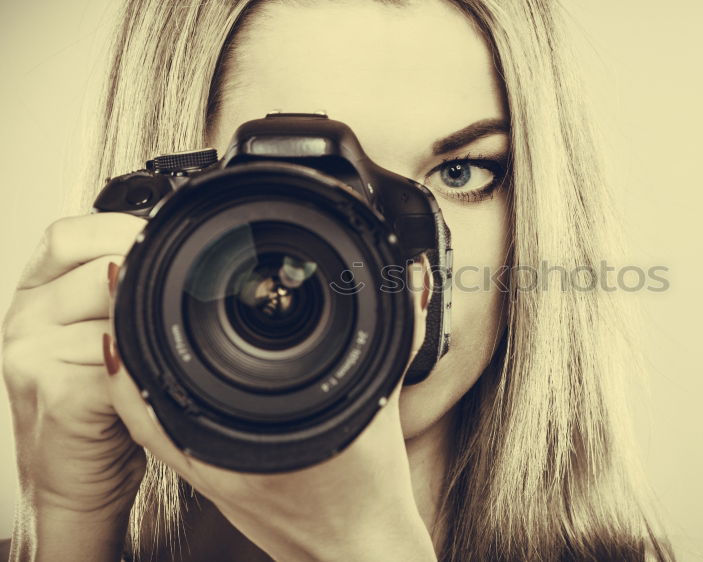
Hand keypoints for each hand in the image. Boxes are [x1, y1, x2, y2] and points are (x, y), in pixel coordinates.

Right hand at [2, 213, 149, 559]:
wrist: (71, 482)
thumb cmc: (94, 408)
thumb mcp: (100, 335)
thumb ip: (119, 292)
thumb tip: (170, 249)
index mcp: (35, 293)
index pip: (71, 235)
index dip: (120, 233)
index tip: (160, 249)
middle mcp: (24, 319)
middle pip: (100, 270)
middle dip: (148, 289)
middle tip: (172, 314)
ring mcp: (32, 357)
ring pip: (115, 314)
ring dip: (151, 335)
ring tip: (156, 357)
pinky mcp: (57, 396)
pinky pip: (119, 364)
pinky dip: (146, 371)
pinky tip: (147, 382)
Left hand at [104, 256, 437, 561]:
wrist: (356, 547)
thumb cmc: (369, 491)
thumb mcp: (384, 403)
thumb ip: (399, 333)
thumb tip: (408, 280)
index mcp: (252, 434)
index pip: (180, 367)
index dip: (148, 316)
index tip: (135, 274)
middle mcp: (215, 454)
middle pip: (142, 383)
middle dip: (132, 324)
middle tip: (126, 275)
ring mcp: (203, 470)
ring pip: (140, 406)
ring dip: (131, 356)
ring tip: (130, 307)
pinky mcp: (205, 476)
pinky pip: (155, 428)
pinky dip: (143, 391)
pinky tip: (148, 362)